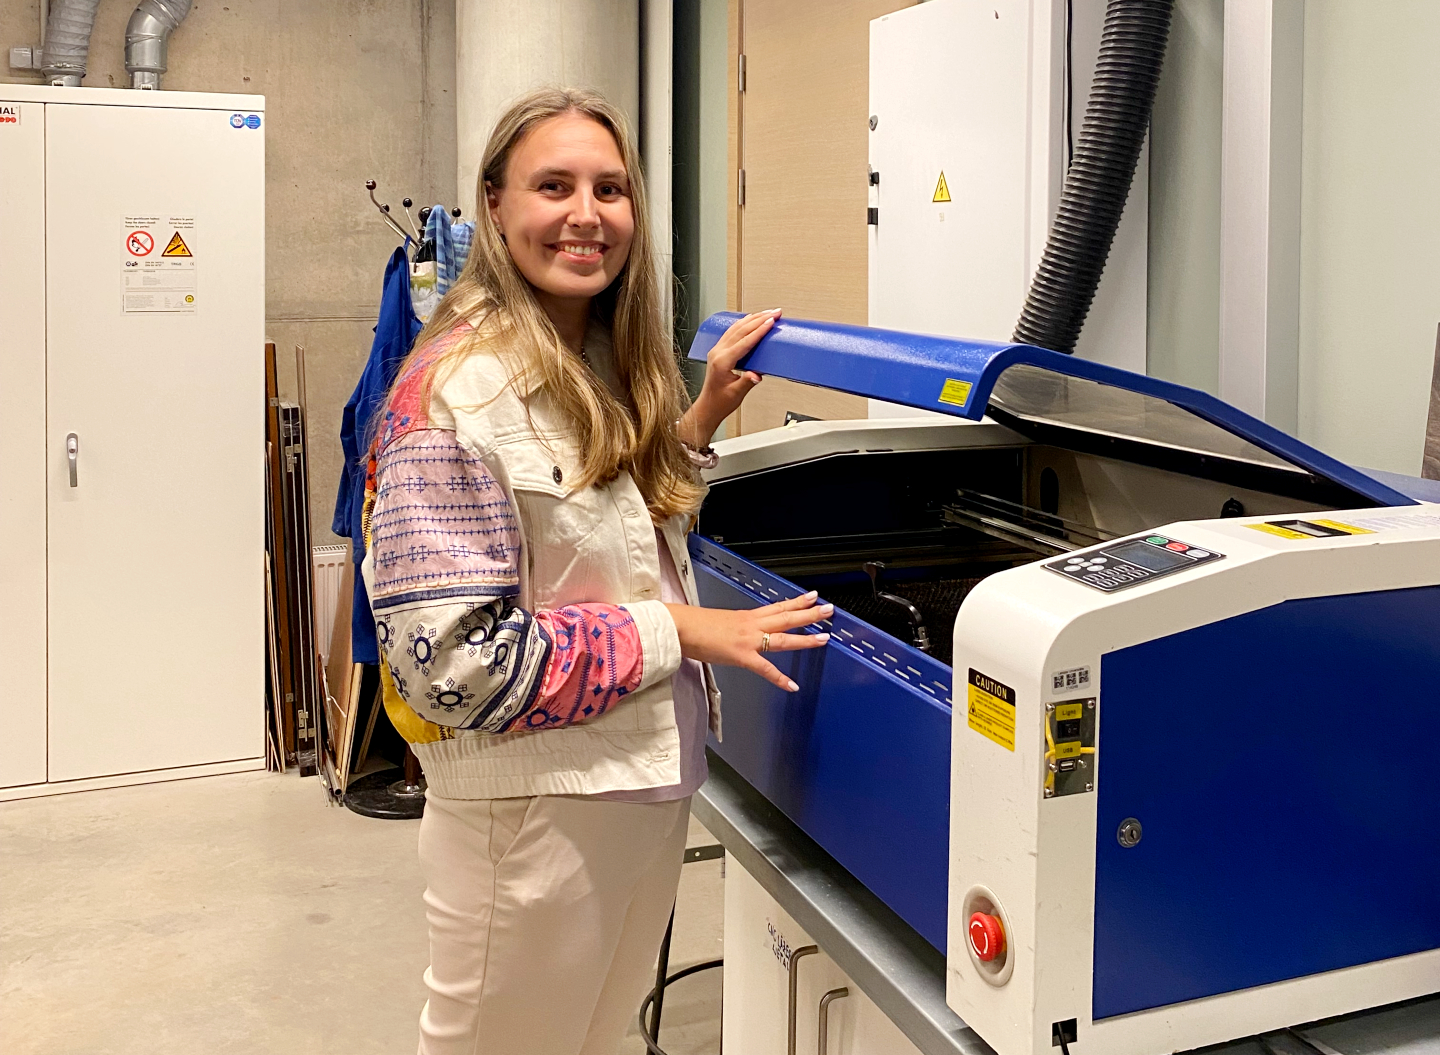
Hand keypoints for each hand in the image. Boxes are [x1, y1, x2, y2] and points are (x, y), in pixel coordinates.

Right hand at [664, 590, 830, 691]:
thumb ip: (733, 628)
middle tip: (829, 610)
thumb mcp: (719, 621)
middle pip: (786, 617)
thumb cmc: (693, 625)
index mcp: (746, 616)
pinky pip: (765, 669)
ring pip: (783, 637)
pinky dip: (780, 678)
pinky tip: (792, 685)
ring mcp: (749, 640)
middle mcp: (751, 624)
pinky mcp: (742, 656)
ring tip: (824, 638)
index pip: (777, 607)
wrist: (680, 626)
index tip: (812, 597)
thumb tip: (735, 633)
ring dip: (805, 638)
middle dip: (810, 614)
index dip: (797, 602)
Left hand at [679, 309, 782, 446]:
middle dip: (759, 319)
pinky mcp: (718, 351)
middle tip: (774, 312)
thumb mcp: (737, 394)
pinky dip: (743, 324)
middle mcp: (718, 353)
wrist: (708, 407)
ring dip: (752, 319)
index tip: (771, 322)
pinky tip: (751, 320)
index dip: (759, 330)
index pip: (745, 341)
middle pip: (741, 330)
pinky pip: (731, 332)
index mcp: (722, 361)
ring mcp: (717, 350)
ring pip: (736, 328)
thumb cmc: (720, 402)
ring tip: (767, 312)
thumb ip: (748, 382)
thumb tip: (758, 374)